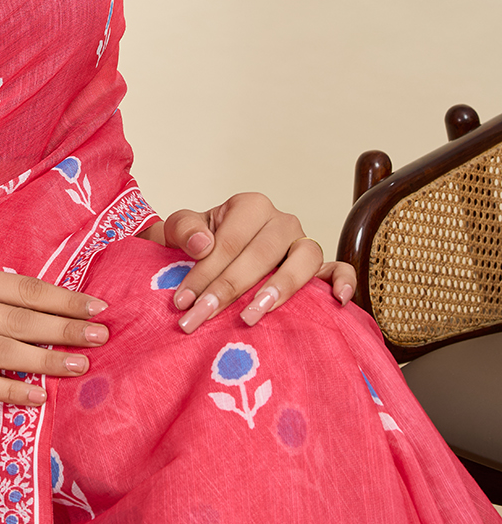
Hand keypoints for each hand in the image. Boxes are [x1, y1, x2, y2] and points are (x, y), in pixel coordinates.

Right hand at [0, 263, 108, 405]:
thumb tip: (60, 309)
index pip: (22, 288)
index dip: (62, 298)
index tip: (97, 308)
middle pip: (19, 319)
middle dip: (64, 328)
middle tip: (101, 335)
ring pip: (4, 350)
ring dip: (47, 359)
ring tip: (80, 365)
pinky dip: (12, 389)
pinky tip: (39, 395)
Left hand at [146, 192, 355, 332]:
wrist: (208, 255)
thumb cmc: (197, 244)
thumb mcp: (178, 230)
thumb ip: (183, 229)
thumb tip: (203, 244)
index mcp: (249, 206)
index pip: (229, 242)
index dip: (204, 273)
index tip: (184, 302)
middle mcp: (281, 221)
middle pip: (261, 254)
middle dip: (228, 289)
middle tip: (202, 317)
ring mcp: (302, 243)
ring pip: (303, 260)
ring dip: (279, 289)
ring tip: (251, 315)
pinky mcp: (319, 266)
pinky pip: (339, 269)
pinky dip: (343, 281)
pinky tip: (337, 301)